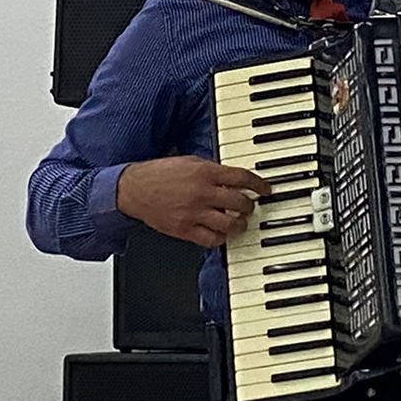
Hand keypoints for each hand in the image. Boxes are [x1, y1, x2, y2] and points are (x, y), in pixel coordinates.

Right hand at [116, 155, 274, 247]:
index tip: (266, 190)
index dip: (259, 185)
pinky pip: (212, 239)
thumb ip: (213, 169)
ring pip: (230, 224)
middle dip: (250, 206)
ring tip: (239, 222)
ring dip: (240, 224)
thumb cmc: (160, 173)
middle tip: (250, 206)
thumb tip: (235, 178)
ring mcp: (194, 213)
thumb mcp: (190, 161)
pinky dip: (221, 238)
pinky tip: (222, 233)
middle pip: (240, 203)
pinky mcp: (185, 230)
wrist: (134, 189)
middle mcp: (202, 193)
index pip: (242, 178)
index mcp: (205, 172)